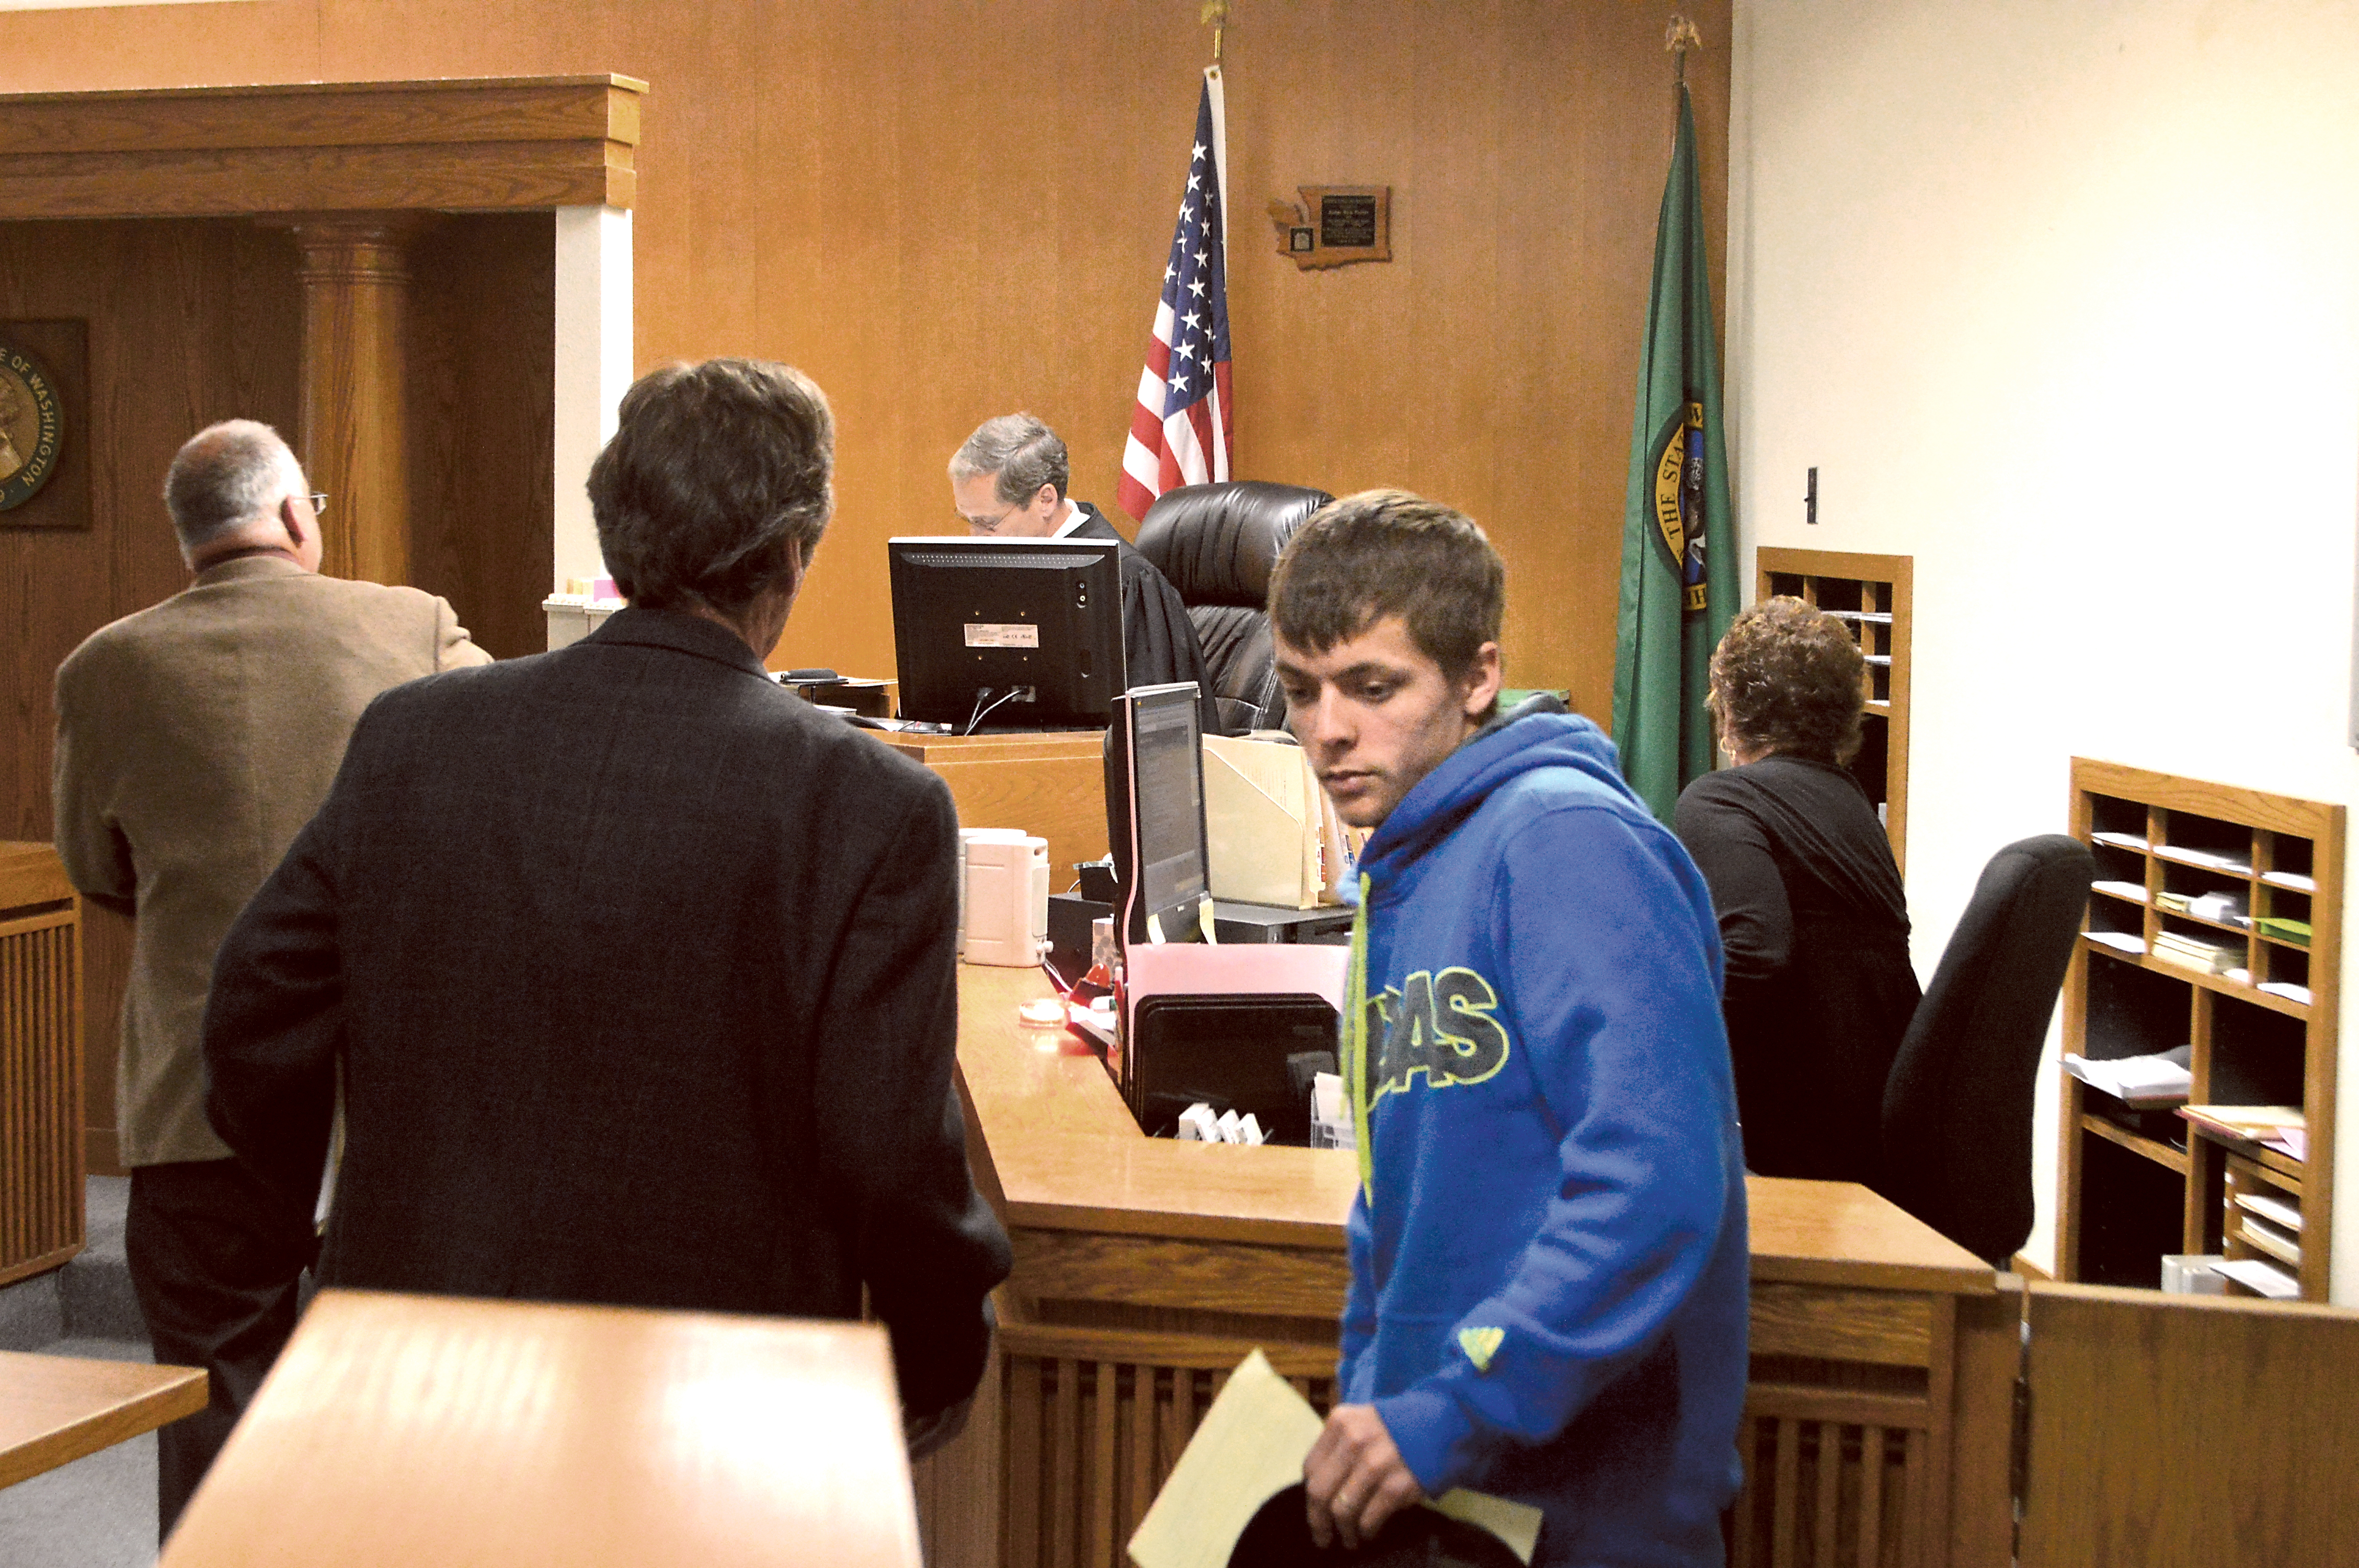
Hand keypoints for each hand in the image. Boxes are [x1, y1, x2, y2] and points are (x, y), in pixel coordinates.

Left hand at [1303, 1403, 1424, 1550]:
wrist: (1442, 1423)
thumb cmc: (1396, 1426)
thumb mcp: (1361, 1421)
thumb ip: (1338, 1445)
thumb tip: (1318, 1486)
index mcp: (1340, 1422)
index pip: (1310, 1467)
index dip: (1310, 1495)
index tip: (1315, 1510)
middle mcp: (1353, 1441)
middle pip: (1320, 1491)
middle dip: (1318, 1520)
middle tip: (1322, 1536)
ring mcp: (1375, 1464)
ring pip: (1342, 1510)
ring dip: (1343, 1531)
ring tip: (1348, 1539)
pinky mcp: (1397, 1486)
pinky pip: (1369, 1519)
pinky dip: (1366, 1531)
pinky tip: (1369, 1533)